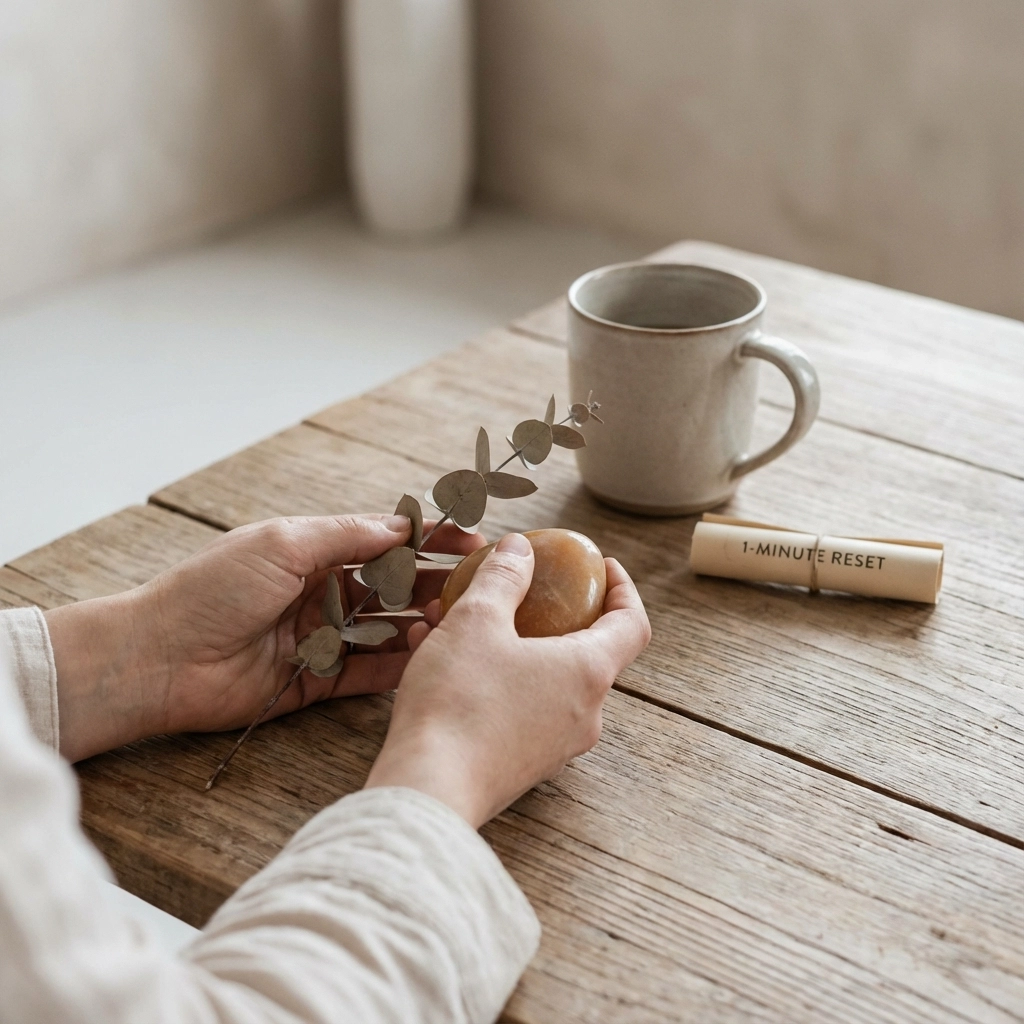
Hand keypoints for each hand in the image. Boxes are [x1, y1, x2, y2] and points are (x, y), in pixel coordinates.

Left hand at [46, 514, 483, 761]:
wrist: (162, 658)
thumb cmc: (214, 589)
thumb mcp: (283, 543)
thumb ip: (347, 535)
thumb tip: (403, 525)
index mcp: (314, 551)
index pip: (386, 541)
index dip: (431, 540)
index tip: (474, 541)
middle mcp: (324, 592)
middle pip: (395, 586)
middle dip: (435, 585)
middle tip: (476, 590)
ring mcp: (323, 636)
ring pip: (388, 629)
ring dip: (421, 625)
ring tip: (452, 625)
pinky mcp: (318, 680)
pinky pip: (369, 672)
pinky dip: (398, 666)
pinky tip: (427, 659)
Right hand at [365, 533, 651, 827]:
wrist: (427, 789)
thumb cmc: (459, 701)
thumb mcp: (475, 621)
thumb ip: (503, 578)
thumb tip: (519, 549)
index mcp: (588, 672)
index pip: (633, 624)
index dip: (623, 589)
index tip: (602, 567)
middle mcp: (584, 713)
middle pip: (584, 651)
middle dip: (545, 613)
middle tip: (515, 589)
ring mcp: (556, 745)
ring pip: (541, 677)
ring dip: (505, 643)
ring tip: (452, 620)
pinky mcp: (524, 765)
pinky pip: (518, 707)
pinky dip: (490, 677)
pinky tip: (438, 658)